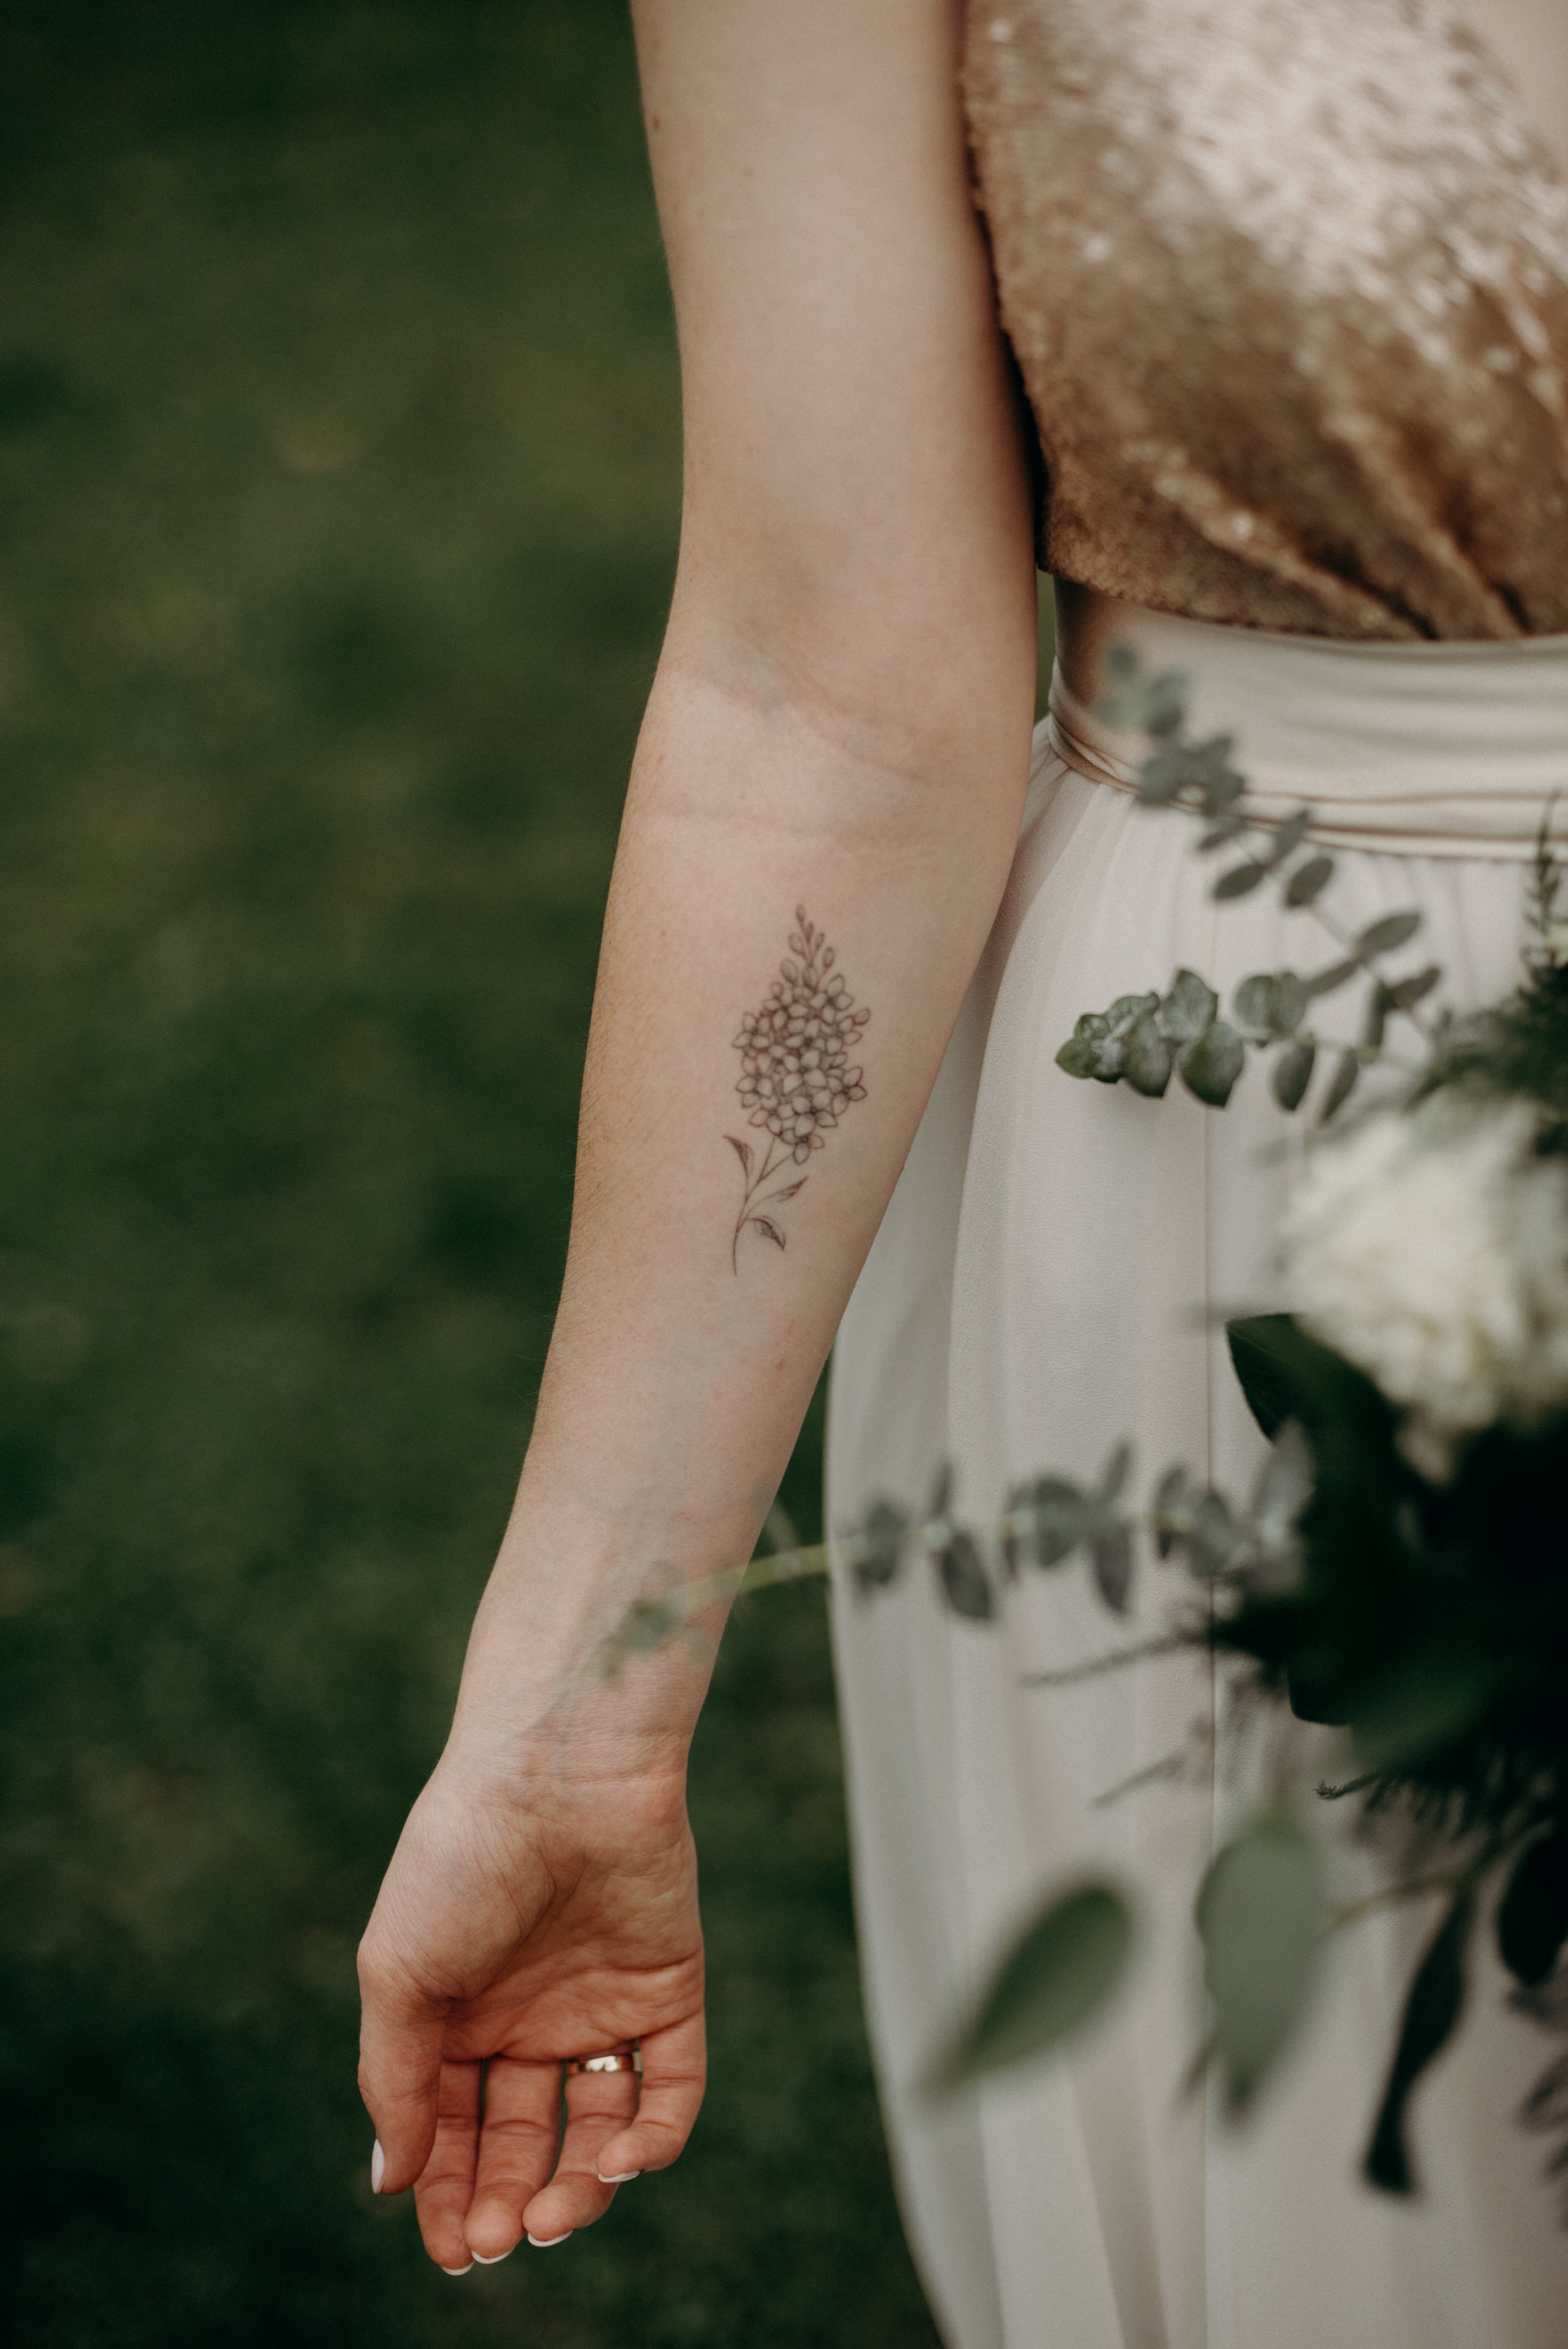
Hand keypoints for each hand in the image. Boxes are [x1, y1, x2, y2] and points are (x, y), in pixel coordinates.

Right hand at [357, 1748, 704, 2269]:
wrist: (555, 1774)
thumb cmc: (461, 1860)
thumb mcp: (398, 1974)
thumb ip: (396, 2081)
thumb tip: (391, 2183)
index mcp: (457, 2017)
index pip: (451, 2133)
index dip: (448, 2196)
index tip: (452, 2250)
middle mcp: (528, 2019)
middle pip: (520, 2142)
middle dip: (508, 2201)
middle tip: (501, 2239)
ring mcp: (600, 2006)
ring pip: (597, 2130)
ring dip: (578, 2188)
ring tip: (553, 2214)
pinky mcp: (667, 1991)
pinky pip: (671, 2088)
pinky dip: (652, 2139)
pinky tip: (618, 2162)